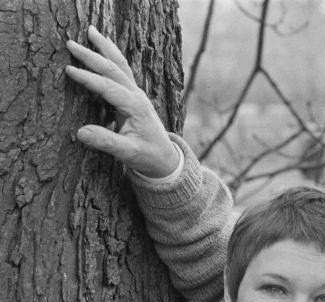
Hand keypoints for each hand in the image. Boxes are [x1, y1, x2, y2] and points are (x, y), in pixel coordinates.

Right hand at [65, 25, 179, 177]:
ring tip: (90, 30)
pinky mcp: (133, 95)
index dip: (89, 79)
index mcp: (136, 108)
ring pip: (120, 65)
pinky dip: (111, 55)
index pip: (109, 87)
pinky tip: (102, 45)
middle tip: (71, 43)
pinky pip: (121, 70)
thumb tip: (81, 132)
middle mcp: (137, 96)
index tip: (69, 70)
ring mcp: (136, 94)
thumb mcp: (128, 153)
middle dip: (92, 56)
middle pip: (114, 69)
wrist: (165, 158)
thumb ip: (106, 142)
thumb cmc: (148, 156)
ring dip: (104, 48)